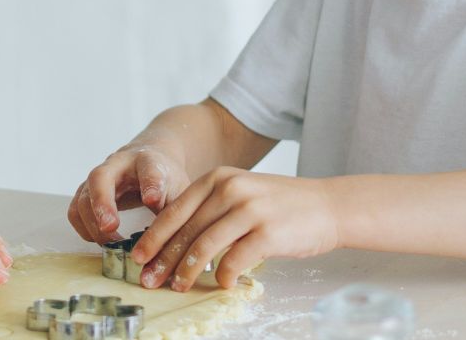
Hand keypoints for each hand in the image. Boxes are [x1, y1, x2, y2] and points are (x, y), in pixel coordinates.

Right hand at [67, 143, 190, 243]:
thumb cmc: (164, 178)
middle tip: (110, 227)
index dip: (151, 185)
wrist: (148, 160)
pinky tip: (102, 241)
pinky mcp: (87, 192)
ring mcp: (97, 178)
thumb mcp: (178, 190)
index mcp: (147, 161)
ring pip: (84, 197)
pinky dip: (84, 229)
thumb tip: (168, 245)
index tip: (152, 200)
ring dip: (93, 224)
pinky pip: (76, 211)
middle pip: (101, 178)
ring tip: (114, 243)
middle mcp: (117, 165)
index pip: (149, 170)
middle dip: (103, 203)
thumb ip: (174, 213)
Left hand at [130, 168, 340, 289]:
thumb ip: (210, 209)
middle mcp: (230, 190)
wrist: (327, 206)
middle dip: (163, 259)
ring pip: (204, 246)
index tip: (138, 257)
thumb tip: (176, 241)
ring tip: (178, 286)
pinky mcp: (267, 233)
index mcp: (218, 179)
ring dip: (187, 271)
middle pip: (186, 230)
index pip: (175, 211)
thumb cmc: (280, 205)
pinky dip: (222, 276)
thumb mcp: (240, 193)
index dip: (154, 237)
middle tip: (149, 279)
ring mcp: (249, 210)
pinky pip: (234, 260)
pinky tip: (219, 284)